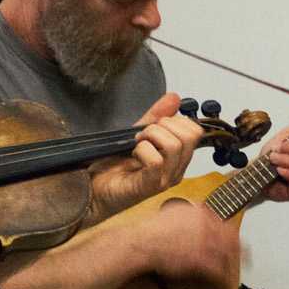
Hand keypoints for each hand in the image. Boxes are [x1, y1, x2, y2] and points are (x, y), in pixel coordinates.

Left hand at [90, 92, 202, 217]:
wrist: (93, 191)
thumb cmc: (113, 168)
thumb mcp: (137, 135)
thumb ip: (155, 117)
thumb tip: (174, 98)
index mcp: (177, 158)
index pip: (195, 131)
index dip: (176, 120)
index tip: (155, 125)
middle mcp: (176, 169)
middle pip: (190, 135)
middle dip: (163, 125)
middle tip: (144, 134)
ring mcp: (165, 179)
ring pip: (174, 145)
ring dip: (151, 135)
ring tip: (137, 143)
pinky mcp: (150, 186)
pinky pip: (156, 160)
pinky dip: (142, 150)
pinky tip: (133, 154)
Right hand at [136, 198, 239, 285]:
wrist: (143, 242)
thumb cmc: (155, 228)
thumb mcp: (176, 209)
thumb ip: (193, 210)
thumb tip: (202, 209)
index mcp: (202, 214)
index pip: (225, 225)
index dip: (233, 235)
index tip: (236, 241)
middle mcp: (207, 227)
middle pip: (232, 240)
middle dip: (242, 250)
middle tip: (248, 258)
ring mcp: (205, 244)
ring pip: (227, 256)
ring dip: (234, 264)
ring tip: (237, 271)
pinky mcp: (200, 261)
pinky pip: (217, 271)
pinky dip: (223, 277)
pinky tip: (225, 281)